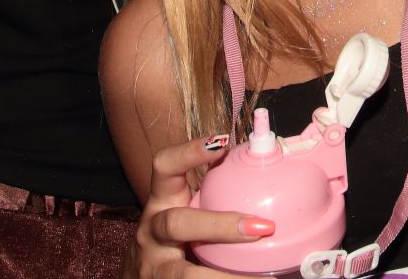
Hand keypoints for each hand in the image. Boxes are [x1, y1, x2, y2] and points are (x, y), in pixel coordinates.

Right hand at [127, 135, 271, 277]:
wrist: (139, 275)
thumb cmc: (173, 236)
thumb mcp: (186, 209)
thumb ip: (214, 196)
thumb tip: (269, 174)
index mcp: (162, 201)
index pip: (165, 167)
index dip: (188, 152)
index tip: (221, 142)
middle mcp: (152, 231)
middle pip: (177, 224)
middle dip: (220, 226)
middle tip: (262, 228)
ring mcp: (155, 265)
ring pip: (184, 275)